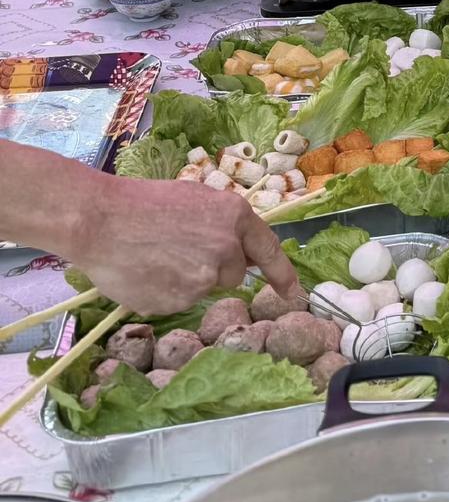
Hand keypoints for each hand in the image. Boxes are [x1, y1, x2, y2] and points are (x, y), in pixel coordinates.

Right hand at [77, 174, 301, 317]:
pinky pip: (180, 302)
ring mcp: (203, 278)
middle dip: (217, 268)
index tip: (294, 292)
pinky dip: (167, 292)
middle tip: (182, 250)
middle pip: (235, 274)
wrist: (101, 220)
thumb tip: (241, 249)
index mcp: (235, 218)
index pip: (269, 251)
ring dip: (190, 280)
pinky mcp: (178, 301)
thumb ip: (225, 225)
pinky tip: (148, 272)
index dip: (283, 274)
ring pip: (206, 288)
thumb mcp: (197, 200)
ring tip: (159, 258)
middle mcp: (227, 249)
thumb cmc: (146, 203)